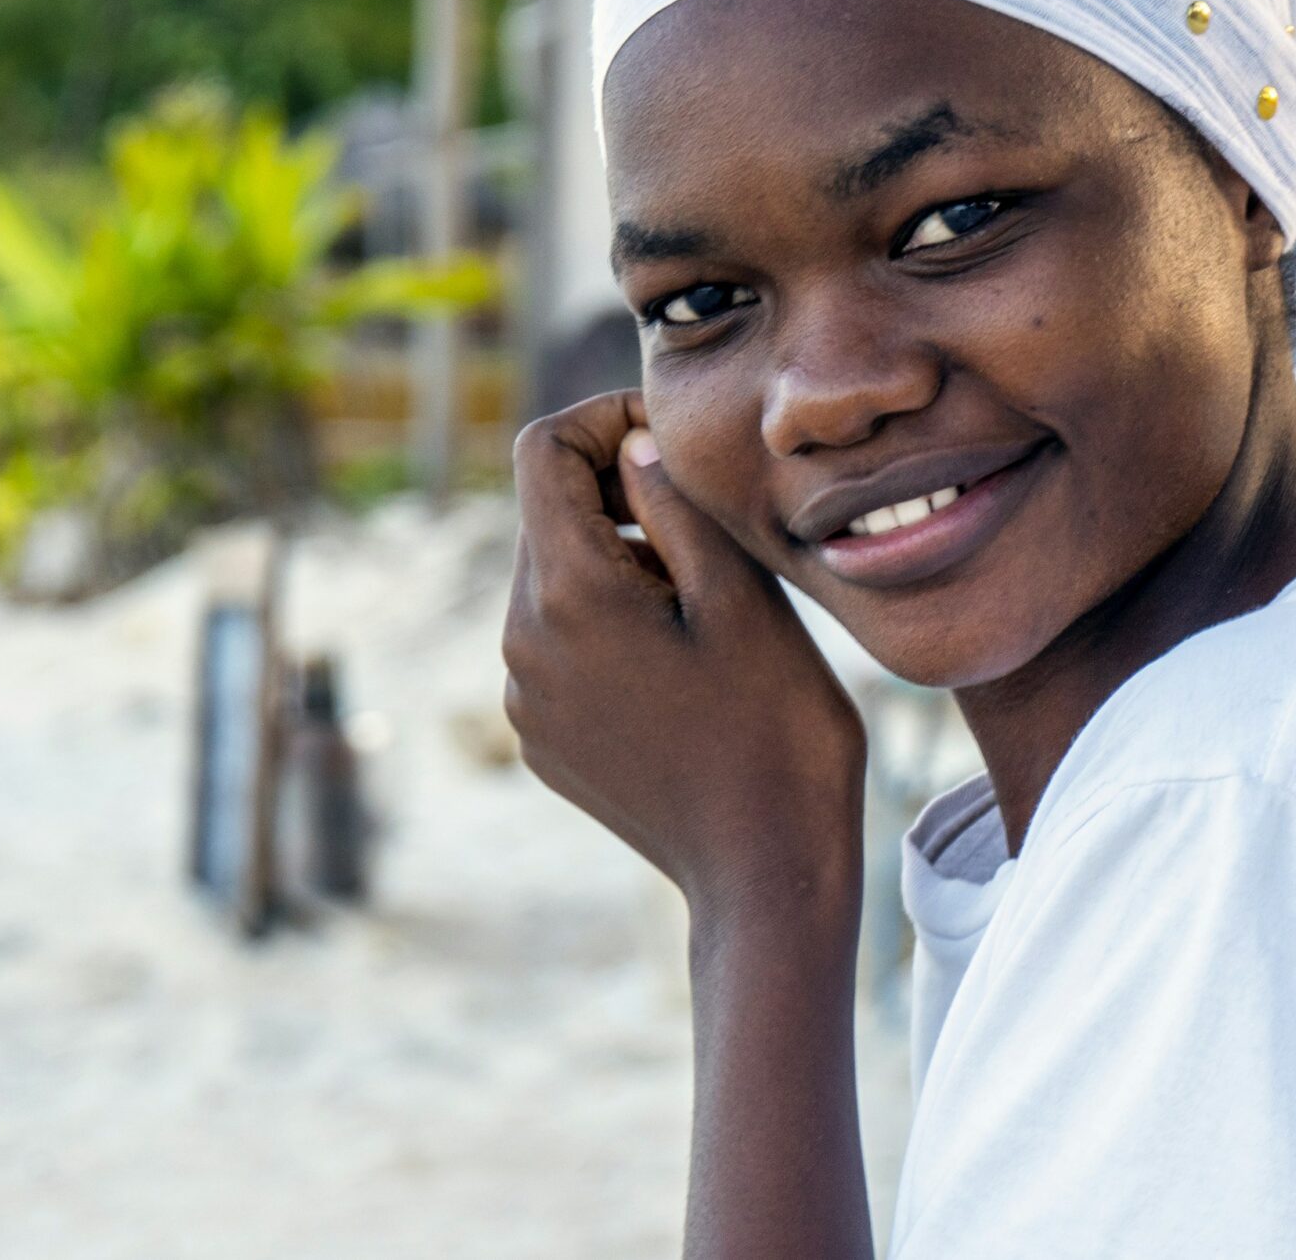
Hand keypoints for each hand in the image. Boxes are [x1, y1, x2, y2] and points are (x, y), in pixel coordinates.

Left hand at [502, 391, 866, 930]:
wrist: (766, 876)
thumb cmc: (775, 731)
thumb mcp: (740, 598)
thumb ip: (675, 506)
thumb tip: (632, 446)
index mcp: (565, 594)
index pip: (541, 449)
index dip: (605, 420)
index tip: (674, 444)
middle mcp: (520, 644)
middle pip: (547, 515)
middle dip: (619, 496)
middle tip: (710, 529)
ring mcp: (525, 699)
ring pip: (557, 581)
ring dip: (621, 563)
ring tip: (709, 607)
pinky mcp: (542, 739)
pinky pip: (562, 646)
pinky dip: (613, 626)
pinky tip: (687, 667)